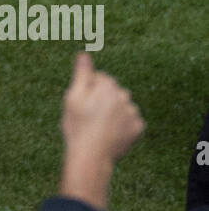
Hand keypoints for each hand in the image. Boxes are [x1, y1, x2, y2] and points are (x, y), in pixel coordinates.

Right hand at [59, 54, 144, 209]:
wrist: (91, 156)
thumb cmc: (78, 125)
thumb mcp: (73, 97)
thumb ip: (82, 74)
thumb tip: (84, 54)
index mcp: (108, 86)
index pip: (99, 79)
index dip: (88, 90)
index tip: (82, 104)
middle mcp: (124, 96)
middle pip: (113, 92)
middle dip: (103, 100)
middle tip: (89, 117)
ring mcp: (132, 113)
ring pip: (122, 107)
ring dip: (114, 113)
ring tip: (100, 127)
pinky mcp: (138, 128)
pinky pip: (130, 122)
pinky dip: (123, 126)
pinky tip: (111, 134)